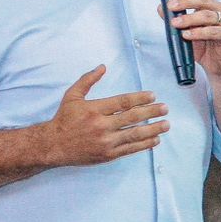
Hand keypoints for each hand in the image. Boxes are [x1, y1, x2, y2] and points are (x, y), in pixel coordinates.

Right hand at [40, 66, 167, 166]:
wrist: (53, 145)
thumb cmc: (64, 119)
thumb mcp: (72, 96)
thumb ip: (87, 80)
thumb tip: (102, 66)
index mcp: (94, 109)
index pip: (123, 102)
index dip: (140, 98)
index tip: (153, 96)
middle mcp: (101, 125)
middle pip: (132, 117)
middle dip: (152, 112)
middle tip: (165, 108)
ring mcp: (106, 141)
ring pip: (135, 134)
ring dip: (153, 129)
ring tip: (166, 125)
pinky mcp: (108, 155)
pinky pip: (130, 149)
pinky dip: (144, 145)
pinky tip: (155, 140)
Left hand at [163, 0, 220, 76]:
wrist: (217, 65)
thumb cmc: (203, 46)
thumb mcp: (185, 31)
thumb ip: (175, 18)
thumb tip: (161, 7)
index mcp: (209, 5)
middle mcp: (219, 10)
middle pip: (202, 0)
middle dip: (184, 1)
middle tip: (170, 6)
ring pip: (206, 15)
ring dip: (189, 18)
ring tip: (175, 23)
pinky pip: (212, 31)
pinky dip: (197, 33)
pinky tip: (186, 35)